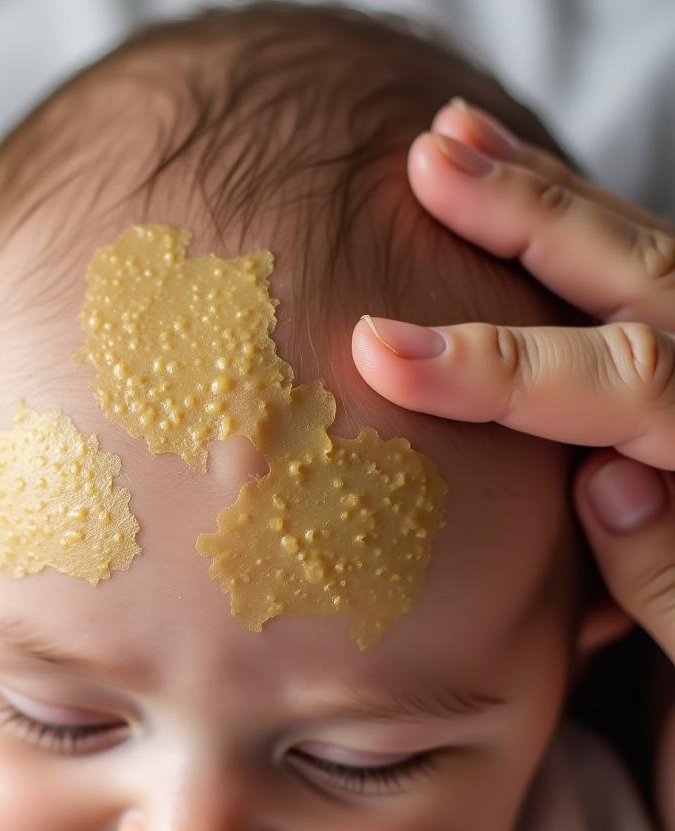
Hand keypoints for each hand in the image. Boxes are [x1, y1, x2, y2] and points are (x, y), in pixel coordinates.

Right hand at [350, 96, 674, 830]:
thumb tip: (608, 484)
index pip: (630, 389)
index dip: (499, 369)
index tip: (384, 352)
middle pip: (649, 282)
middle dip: (531, 217)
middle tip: (433, 159)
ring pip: (646, 262)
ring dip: (547, 199)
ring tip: (458, 144)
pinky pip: (640, 290)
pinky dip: (573, 238)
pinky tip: (515, 207)